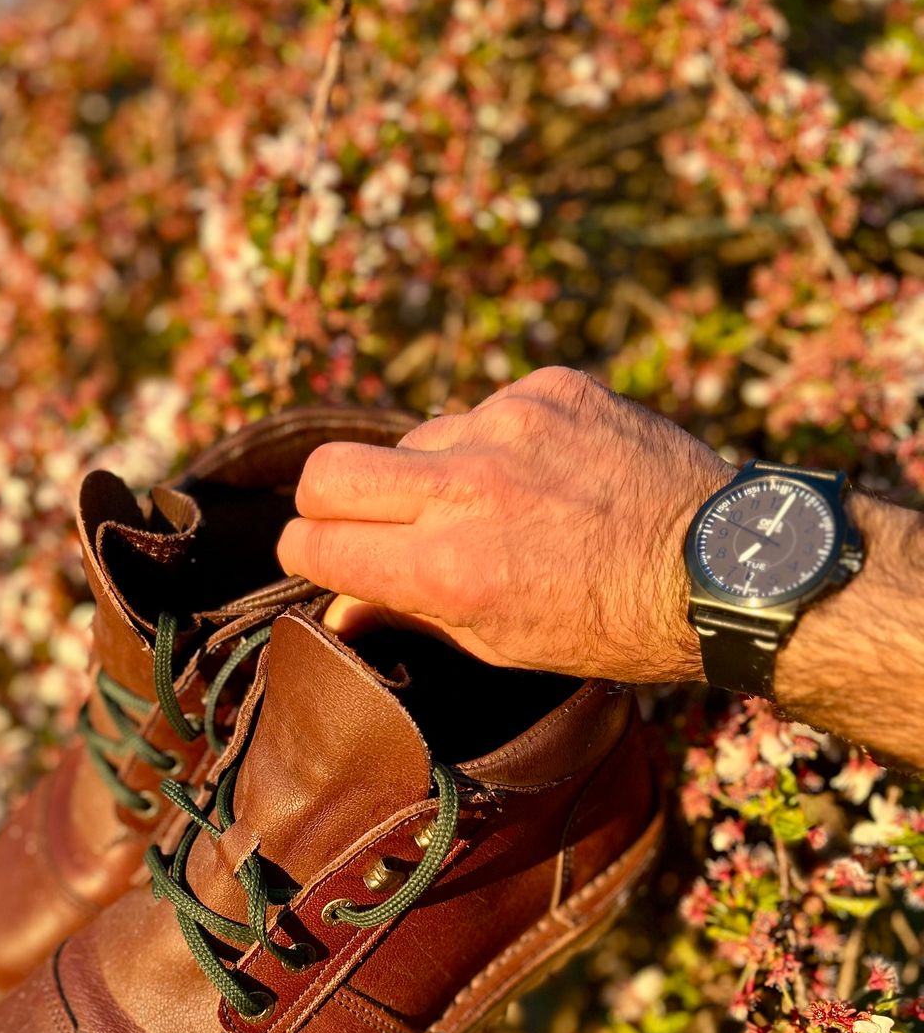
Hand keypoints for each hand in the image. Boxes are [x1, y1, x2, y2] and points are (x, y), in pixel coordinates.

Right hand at [276, 366, 733, 683]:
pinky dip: (495, 443)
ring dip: (429, 475)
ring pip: (412, 440)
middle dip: (326, 503)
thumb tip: (338, 608)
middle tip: (361, 524)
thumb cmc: (612, 625)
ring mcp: (507, 426)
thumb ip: (410, 616)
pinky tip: (542, 474)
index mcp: (447, 569)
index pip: (315, 542)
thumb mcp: (503, 644)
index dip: (309, 555)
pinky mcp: (549, 388)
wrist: (723, 565)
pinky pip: (483, 410)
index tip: (325, 560)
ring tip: (491, 507)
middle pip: (327, 471)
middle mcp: (466, 489)